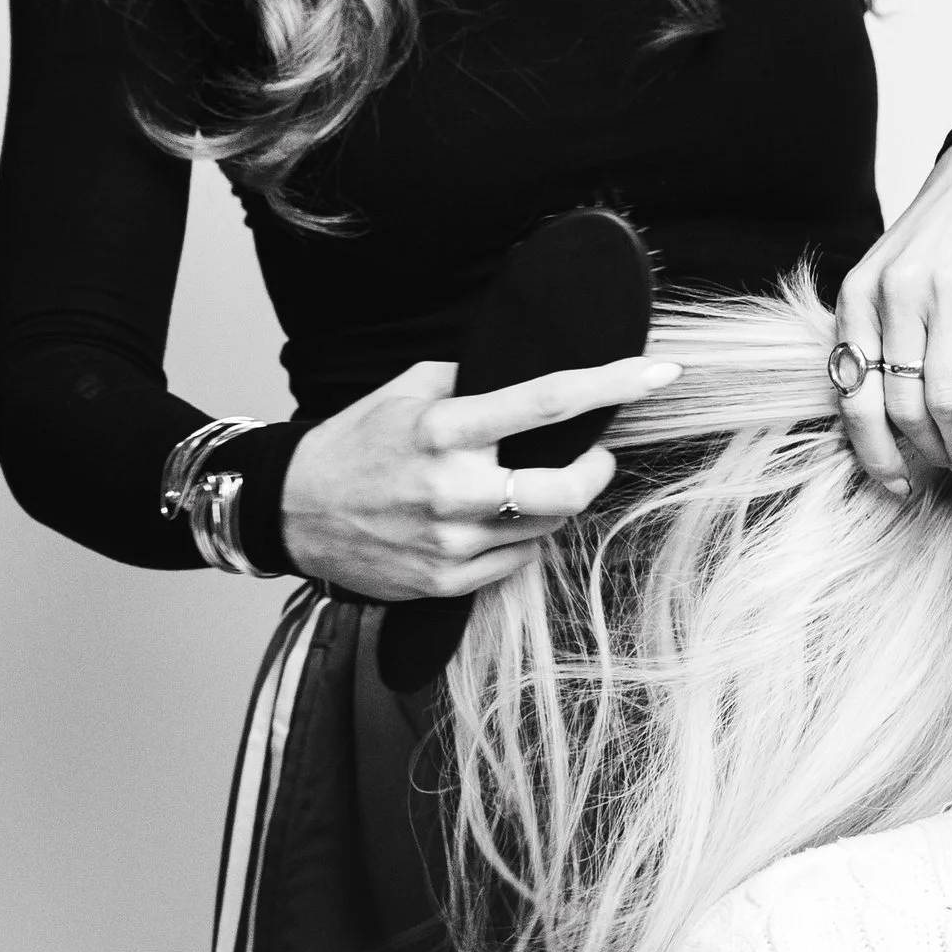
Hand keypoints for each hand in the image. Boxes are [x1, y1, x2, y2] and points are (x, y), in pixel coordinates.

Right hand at [279, 351, 677, 602]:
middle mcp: (452, 488)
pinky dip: (522, 536)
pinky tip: (494, 520)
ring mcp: (450, 543)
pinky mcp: (445, 582)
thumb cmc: (356, 441)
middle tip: (595, 454)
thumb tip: (528, 368)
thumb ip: (468, 379)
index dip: (611, 385)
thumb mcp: (404, 390)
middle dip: (597, 470)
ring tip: (523, 483)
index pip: (547, 402)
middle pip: (567, 488)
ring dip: (555, 501)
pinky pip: (518, 559)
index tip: (659, 374)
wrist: (292, 512)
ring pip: (548, 525)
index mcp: (444, 428)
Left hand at [833, 134, 951, 492]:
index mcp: (859, 292)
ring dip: (950, 445)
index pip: (854, 393)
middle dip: (916, 453)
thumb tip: (885, 417)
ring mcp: (943, 289)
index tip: (891, 480)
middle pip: (897, 403)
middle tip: (936, 473)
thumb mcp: (891, 273)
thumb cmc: (947, 229)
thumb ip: (881, 332)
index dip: (870, 450)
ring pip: (937, 397)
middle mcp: (894, 292)